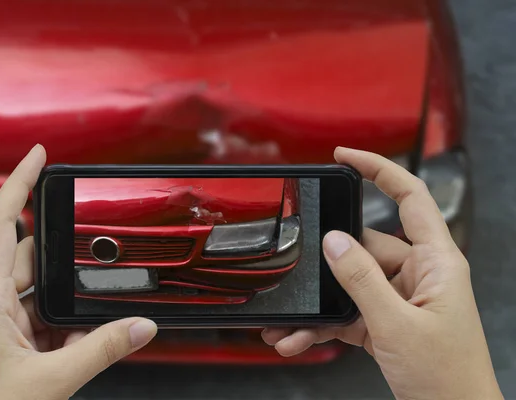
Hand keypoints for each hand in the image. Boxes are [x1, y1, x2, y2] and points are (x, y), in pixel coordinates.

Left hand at [0, 145, 157, 399]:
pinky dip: (63, 322)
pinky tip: (80, 336)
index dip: (20, 182)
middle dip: (64, 253)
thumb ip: (102, 348)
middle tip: (93, 247)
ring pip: (38, 290)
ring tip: (90, 304)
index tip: (38, 156)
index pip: (3, 222)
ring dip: (65, 296)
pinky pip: (40, 317)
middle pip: (30, 255)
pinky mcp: (4, 341)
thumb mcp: (51, 381)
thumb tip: (140, 326)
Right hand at [262, 147, 502, 399]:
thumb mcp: (397, 325)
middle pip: (365, 246)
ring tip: (293, 322)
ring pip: (351, 282)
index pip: (410, 197)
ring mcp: (400, 297)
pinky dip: (324, 323)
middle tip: (302, 268)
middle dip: (329, 262)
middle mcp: (419, 273)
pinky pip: (348, 310)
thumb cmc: (447, 378)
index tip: (346, 156)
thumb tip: (334, 242)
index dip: (379, 169)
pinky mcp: (386, 319)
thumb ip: (362, 280)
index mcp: (437, 261)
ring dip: (321, 301)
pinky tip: (301, 337)